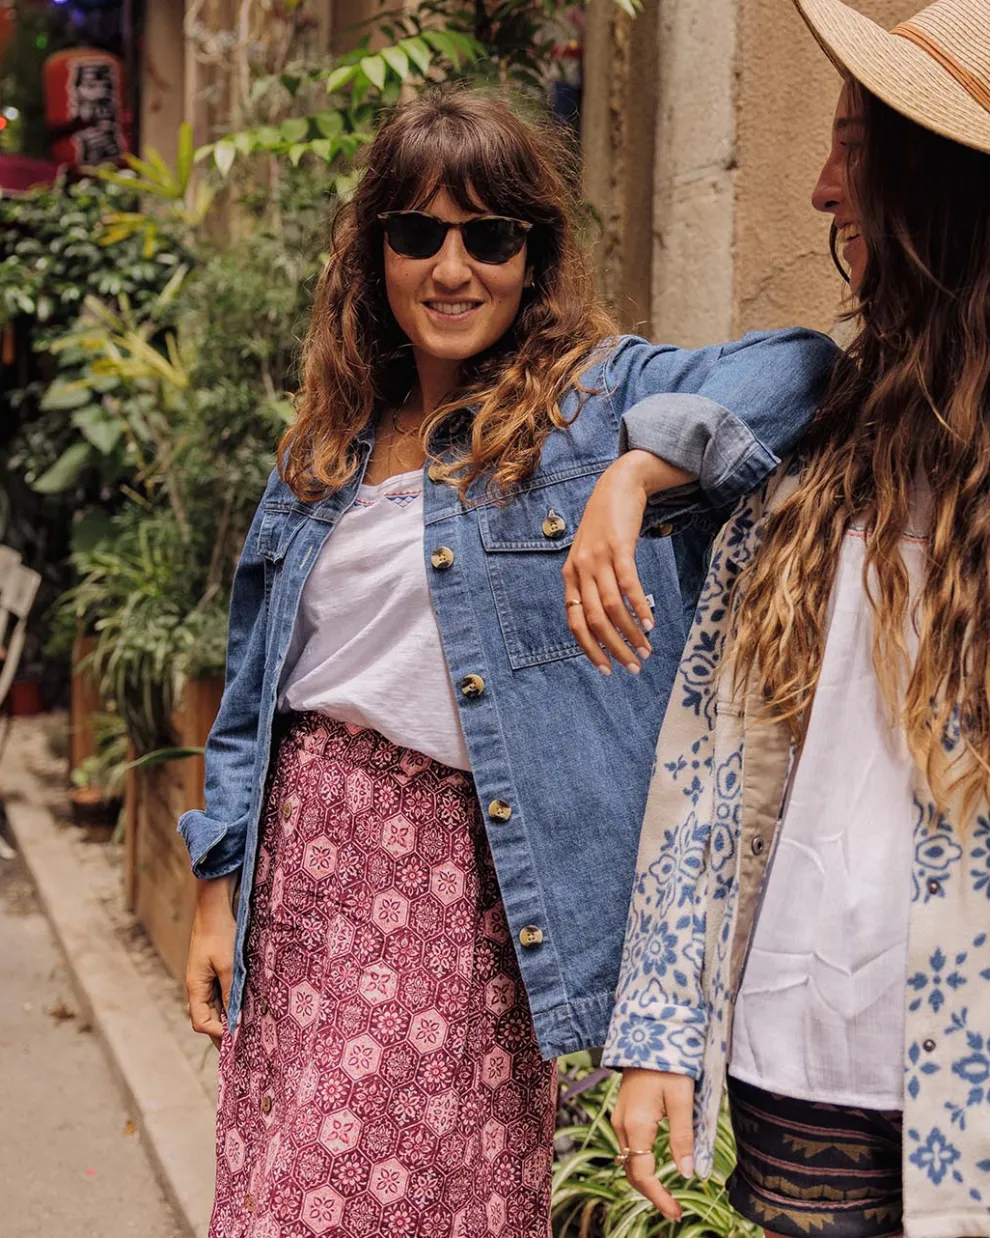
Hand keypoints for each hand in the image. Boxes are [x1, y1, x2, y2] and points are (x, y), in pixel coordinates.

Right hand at [186, 874, 236, 1048]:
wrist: (215, 908)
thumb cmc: (220, 935)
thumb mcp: (228, 966)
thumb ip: (231, 993)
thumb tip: (234, 1019)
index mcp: (196, 988)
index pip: (201, 1022)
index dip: (217, 1033)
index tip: (236, 1036)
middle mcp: (198, 987)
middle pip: (208, 1018)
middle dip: (223, 1031)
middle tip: (243, 1044)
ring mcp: (206, 980)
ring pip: (216, 1007)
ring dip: (228, 1016)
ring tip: (248, 1027)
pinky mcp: (214, 972)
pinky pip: (221, 994)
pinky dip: (231, 1002)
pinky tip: (246, 1005)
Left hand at [563, 451, 691, 673]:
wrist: (618, 484)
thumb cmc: (607, 525)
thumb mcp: (591, 555)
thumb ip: (592, 584)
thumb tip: (604, 620)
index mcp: (570, 576)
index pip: (574, 622)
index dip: (589, 649)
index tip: (607, 670)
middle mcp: (579, 569)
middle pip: (593, 620)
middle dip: (613, 648)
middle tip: (633, 667)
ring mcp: (597, 557)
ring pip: (610, 607)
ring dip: (629, 633)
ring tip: (646, 650)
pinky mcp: (618, 547)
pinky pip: (627, 584)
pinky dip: (638, 607)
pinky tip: (650, 623)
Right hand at [611, 1068, 695, 1218]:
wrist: (648, 1034)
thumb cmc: (669, 1064)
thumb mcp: (682, 1100)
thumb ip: (683, 1138)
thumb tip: (687, 1174)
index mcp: (636, 1125)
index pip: (642, 1174)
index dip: (659, 1198)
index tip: (676, 1214)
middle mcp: (622, 1124)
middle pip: (631, 1171)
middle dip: (651, 1193)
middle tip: (674, 1210)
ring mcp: (619, 1117)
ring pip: (628, 1159)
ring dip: (645, 1179)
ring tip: (667, 1193)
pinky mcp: (623, 1111)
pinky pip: (628, 1146)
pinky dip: (640, 1163)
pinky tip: (655, 1166)